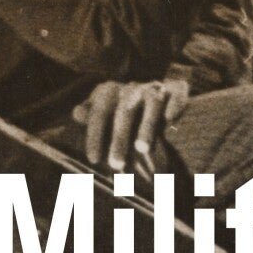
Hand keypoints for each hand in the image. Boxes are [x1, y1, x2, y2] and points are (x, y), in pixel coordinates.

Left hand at [73, 79, 187, 172]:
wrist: (155, 98)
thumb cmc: (122, 115)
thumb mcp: (105, 117)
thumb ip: (92, 117)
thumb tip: (77, 112)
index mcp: (110, 91)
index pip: (99, 111)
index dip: (95, 135)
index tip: (93, 159)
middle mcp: (132, 87)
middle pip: (125, 111)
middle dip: (120, 139)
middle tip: (116, 164)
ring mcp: (154, 87)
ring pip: (151, 104)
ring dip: (147, 126)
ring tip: (142, 149)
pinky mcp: (176, 88)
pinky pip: (176, 94)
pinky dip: (174, 105)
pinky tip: (170, 119)